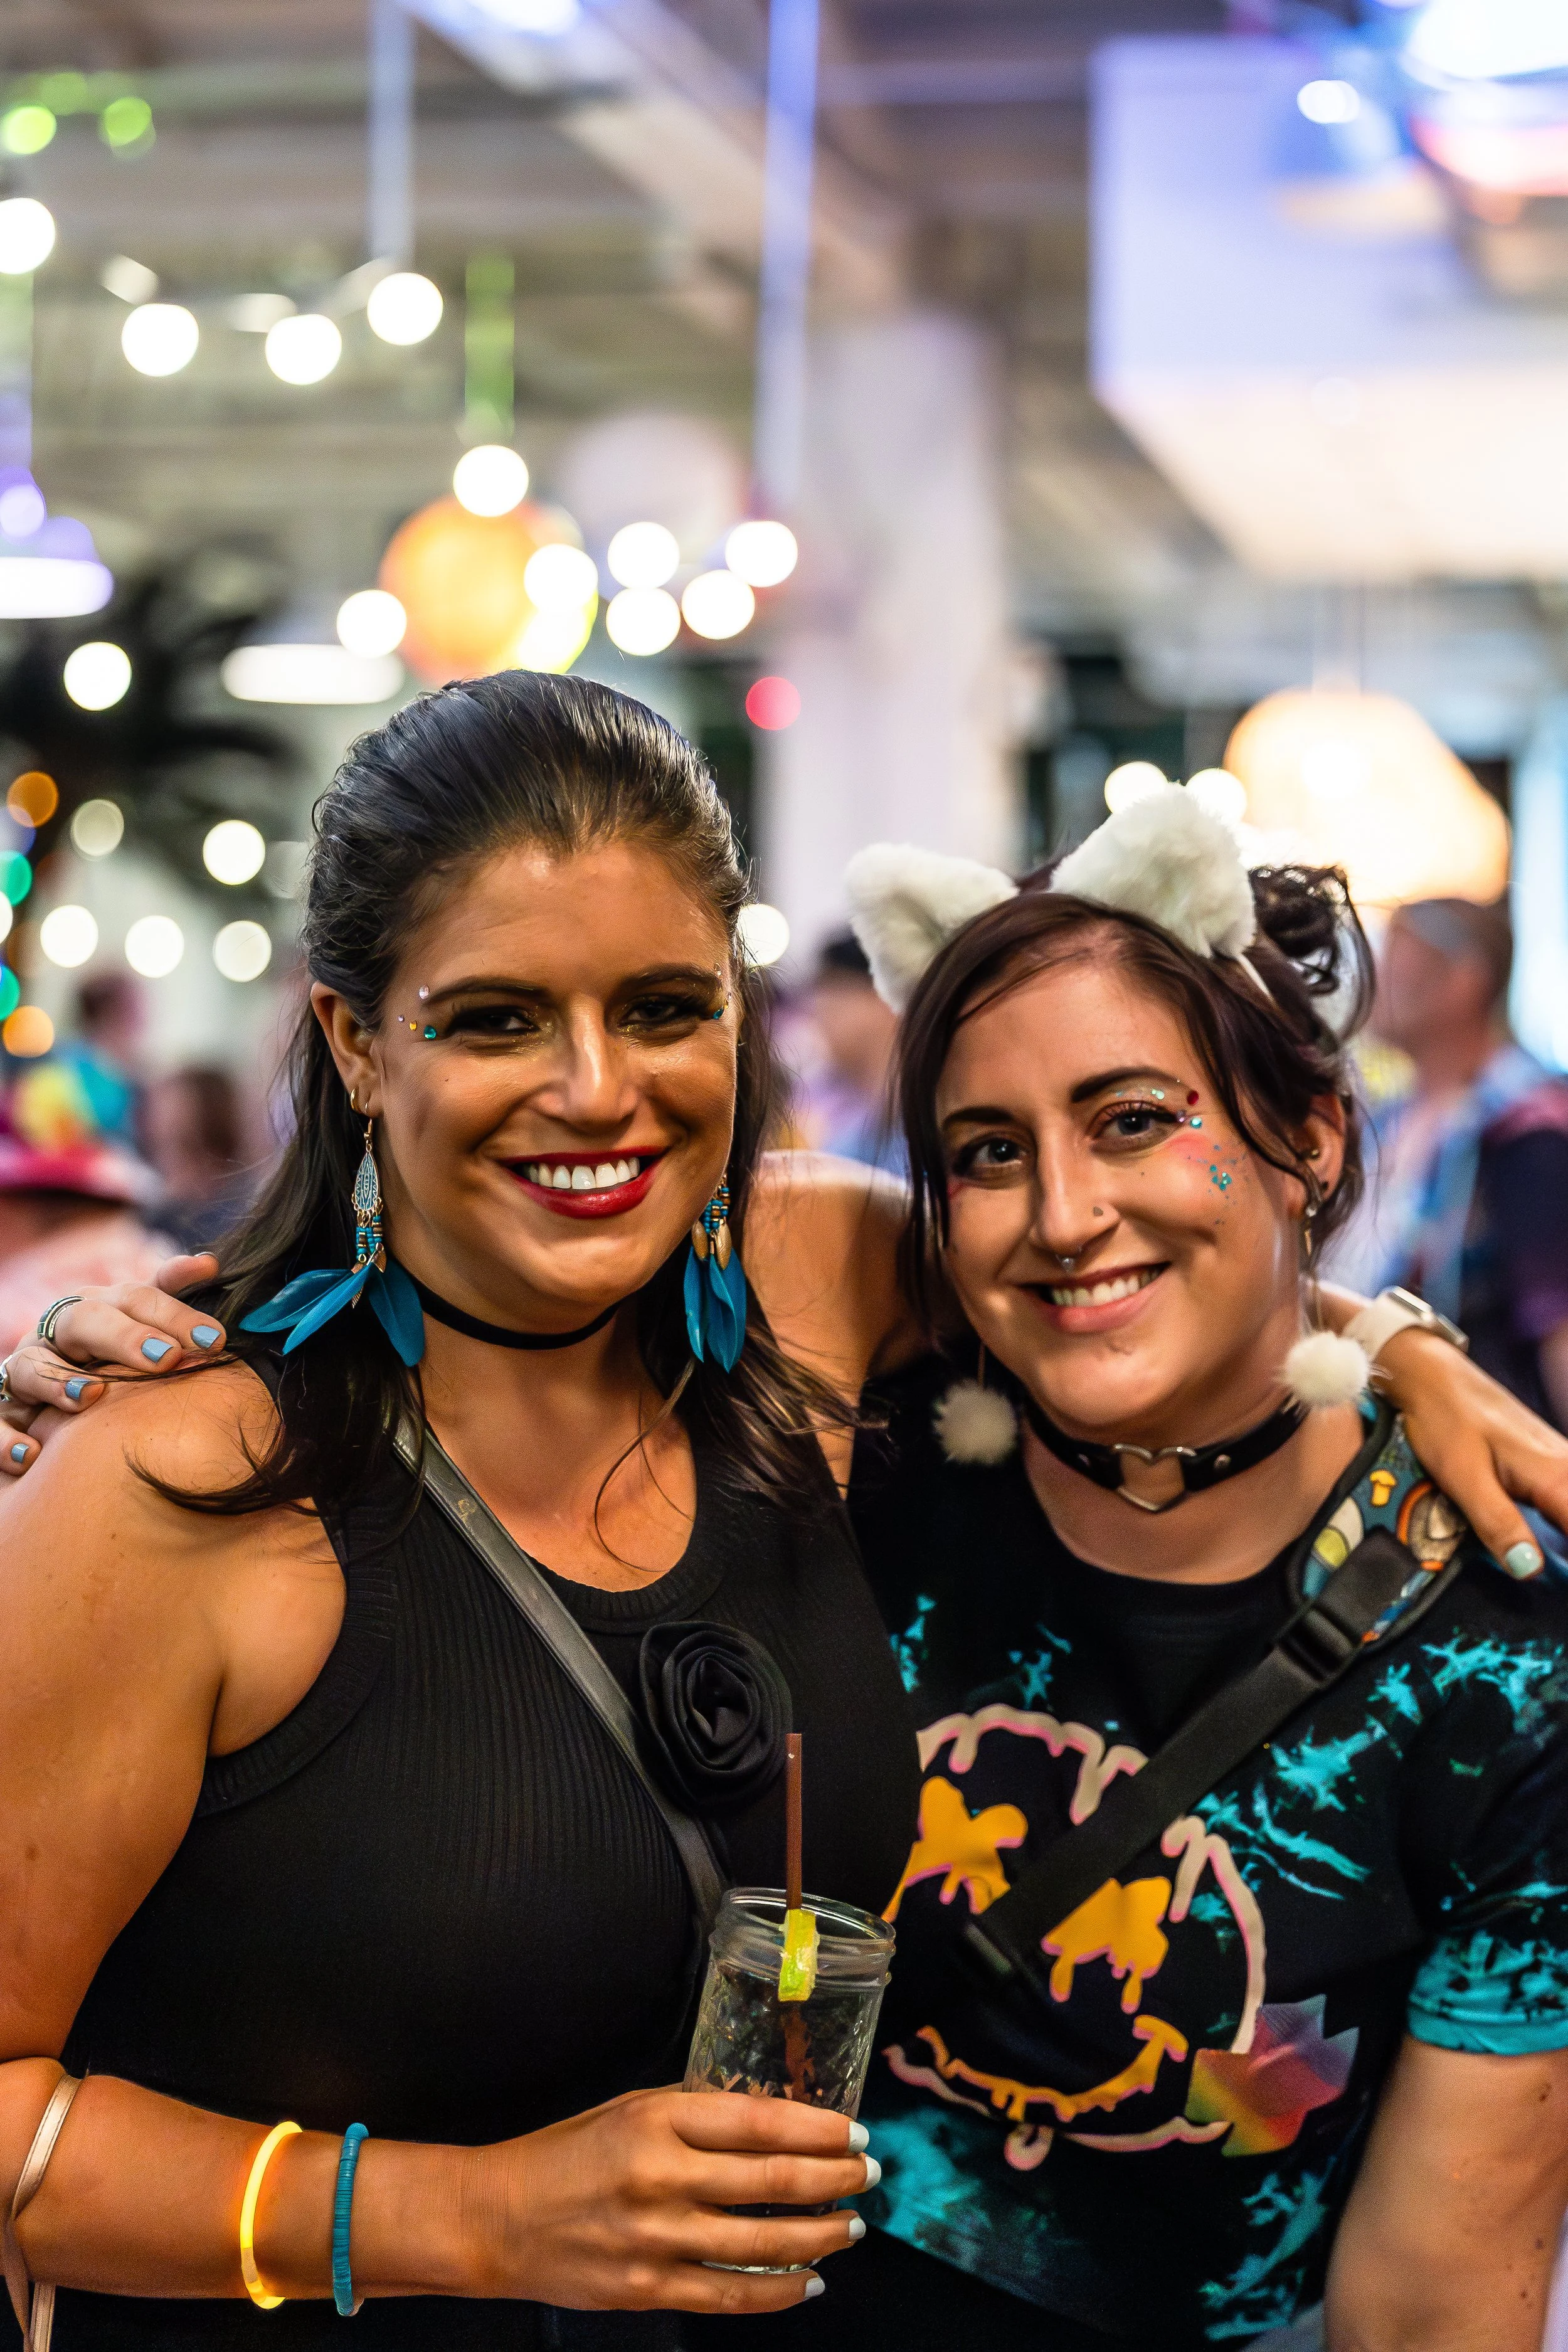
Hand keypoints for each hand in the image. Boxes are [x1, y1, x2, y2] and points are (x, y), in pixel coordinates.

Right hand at [0, 1259, 224, 1476]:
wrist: (46, 1407)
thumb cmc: (107, 1363)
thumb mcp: (138, 1332)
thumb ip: (170, 1303)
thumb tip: (209, 1262)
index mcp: (101, 1308)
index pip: (137, 1298)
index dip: (175, 1313)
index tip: (216, 1338)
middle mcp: (59, 1332)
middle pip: (86, 1319)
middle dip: (126, 1337)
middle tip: (168, 1358)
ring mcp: (26, 1368)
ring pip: (31, 1365)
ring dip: (60, 1381)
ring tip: (92, 1397)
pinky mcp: (4, 1409)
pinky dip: (7, 1438)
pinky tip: (31, 1455)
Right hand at [469, 2087, 874, 2312]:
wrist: (497, 2218)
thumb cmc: (567, 2154)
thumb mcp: (629, 2108)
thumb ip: (694, 2111)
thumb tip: (767, 2115)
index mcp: (658, 2119)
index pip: (760, 2121)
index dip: (818, 2129)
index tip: (854, 2132)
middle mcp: (661, 2177)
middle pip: (773, 2180)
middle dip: (835, 2178)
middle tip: (870, 2173)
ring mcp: (656, 2239)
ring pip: (763, 2242)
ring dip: (820, 2235)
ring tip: (852, 2226)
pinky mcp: (648, 2290)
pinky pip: (732, 2294)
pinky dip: (781, 2290)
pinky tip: (812, 2281)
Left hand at [1379, 1328, 1567, 1575]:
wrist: (1432, 1377)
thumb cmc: (1445, 1421)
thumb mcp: (1464, 1479)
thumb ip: (1498, 1524)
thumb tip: (1529, 1570)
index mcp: (1556, 1477)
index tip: (1561, 1580)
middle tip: (1555, 1584)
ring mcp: (1562, 1461)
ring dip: (1566, 1539)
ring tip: (1555, 1568)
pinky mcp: (1549, 1461)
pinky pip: (1567, 1498)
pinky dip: (1562, 1519)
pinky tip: (1549, 1538)